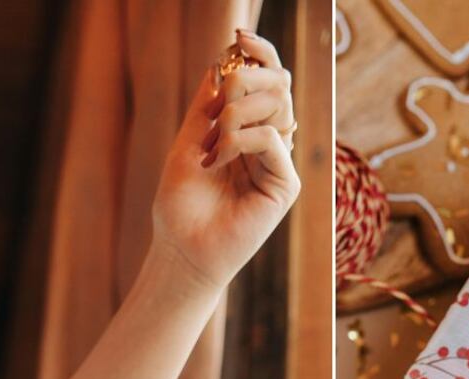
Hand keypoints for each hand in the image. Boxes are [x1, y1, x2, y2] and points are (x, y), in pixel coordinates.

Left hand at [151, 29, 300, 289]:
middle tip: (218, 104)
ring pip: (277, 106)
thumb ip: (208, 105)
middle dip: (246, 79)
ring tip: (212, 145)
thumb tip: (220, 61)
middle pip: (279, 85)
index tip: (239, 37)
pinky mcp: (286, 185)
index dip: (260, 53)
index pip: (269, 81)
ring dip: (235, 114)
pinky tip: (219, 161)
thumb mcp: (189, 142)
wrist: (181, 250)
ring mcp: (280, 164)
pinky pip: (271, 138)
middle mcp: (271, 145)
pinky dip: (240, 140)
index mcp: (250, 131)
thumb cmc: (181, 205)